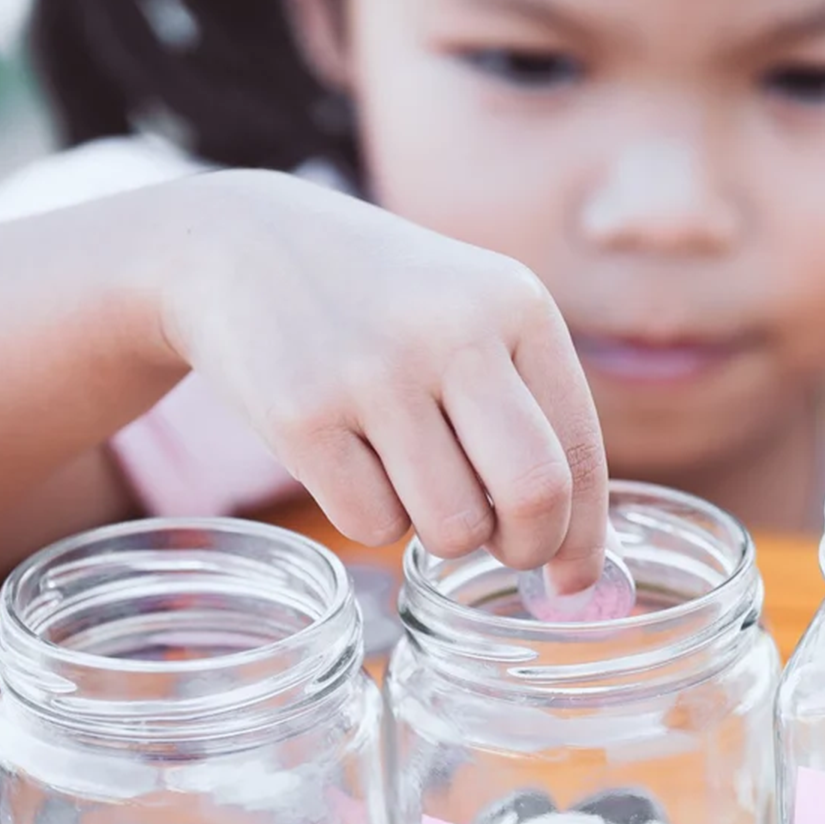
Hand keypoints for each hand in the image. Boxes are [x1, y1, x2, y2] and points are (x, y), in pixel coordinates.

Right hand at [149, 169, 607, 593]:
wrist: (240, 244)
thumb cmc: (382, 305)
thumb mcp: (473, 315)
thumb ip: (531, 408)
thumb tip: (577, 546)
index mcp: (518, 305)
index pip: (579, 451)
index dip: (584, 534)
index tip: (572, 580)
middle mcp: (455, 332)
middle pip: (534, 494)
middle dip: (530, 548)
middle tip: (507, 552)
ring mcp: (374, 372)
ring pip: (453, 526)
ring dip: (442, 531)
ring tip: (413, 475)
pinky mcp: (301, 415)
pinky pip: (371, 526)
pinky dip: (372, 518)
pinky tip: (353, 460)